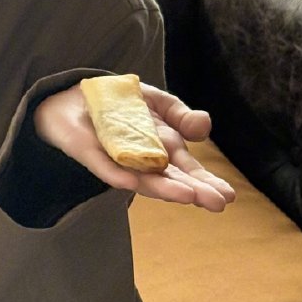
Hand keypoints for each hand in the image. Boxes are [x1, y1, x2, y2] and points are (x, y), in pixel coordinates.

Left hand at [32, 82, 235, 212]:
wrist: (74, 97)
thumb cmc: (120, 104)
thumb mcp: (156, 102)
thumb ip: (180, 114)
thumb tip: (205, 125)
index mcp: (162, 150)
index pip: (187, 170)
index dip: (206, 182)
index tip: (227, 195)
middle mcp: (143, 162)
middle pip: (170, 180)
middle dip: (193, 190)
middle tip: (216, 203)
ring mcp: (117, 161)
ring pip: (142, 179)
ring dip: (163, 189)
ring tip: (187, 196)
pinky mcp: (90, 155)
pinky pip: (104, 168)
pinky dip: (116, 175)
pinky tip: (130, 184)